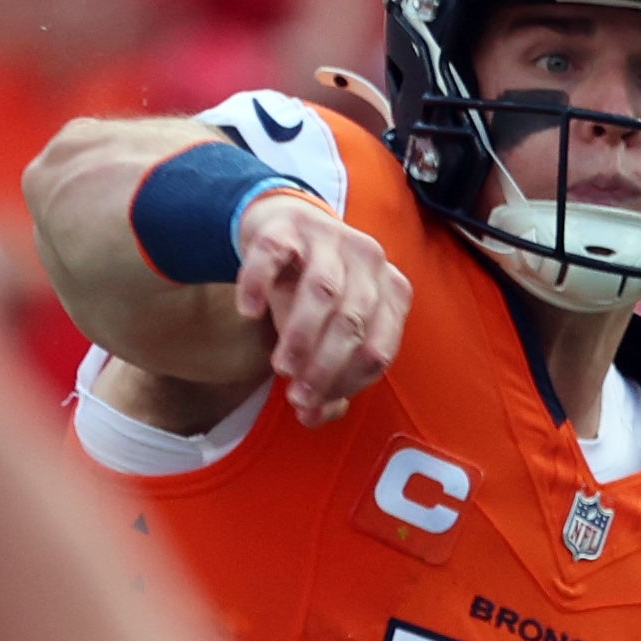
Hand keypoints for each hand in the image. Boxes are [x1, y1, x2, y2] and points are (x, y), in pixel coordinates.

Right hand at [236, 192, 411, 427]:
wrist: (284, 229)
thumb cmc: (313, 290)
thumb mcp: (327, 331)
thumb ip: (327, 374)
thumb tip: (314, 416)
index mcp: (391, 291)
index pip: (380, 348)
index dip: (349, 382)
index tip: (314, 402)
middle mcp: (370, 260)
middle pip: (354, 322)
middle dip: (325, 366)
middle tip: (297, 394)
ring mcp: (331, 236)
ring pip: (322, 291)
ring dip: (301, 335)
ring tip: (281, 368)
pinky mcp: (289, 224)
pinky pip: (274, 255)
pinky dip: (259, 285)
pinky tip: (249, 313)